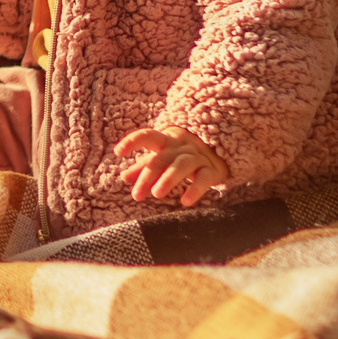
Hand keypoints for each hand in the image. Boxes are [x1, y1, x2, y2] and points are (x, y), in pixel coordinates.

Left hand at [113, 128, 231, 206]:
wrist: (220, 152)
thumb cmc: (182, 155)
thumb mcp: (163, 158)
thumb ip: (144, 167)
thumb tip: (123, 177)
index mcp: (166, 140)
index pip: (147, 136)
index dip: (132, 141)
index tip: (117, 152)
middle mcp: (181, 146)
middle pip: (161, 158)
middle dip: (147, 176)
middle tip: (136, 196)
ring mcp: (198, 157)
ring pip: (181, 165)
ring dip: (168, 179)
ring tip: (156, 194)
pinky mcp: (213, 170)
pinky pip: (204, 179)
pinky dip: (195, 190)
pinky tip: (185, 202)